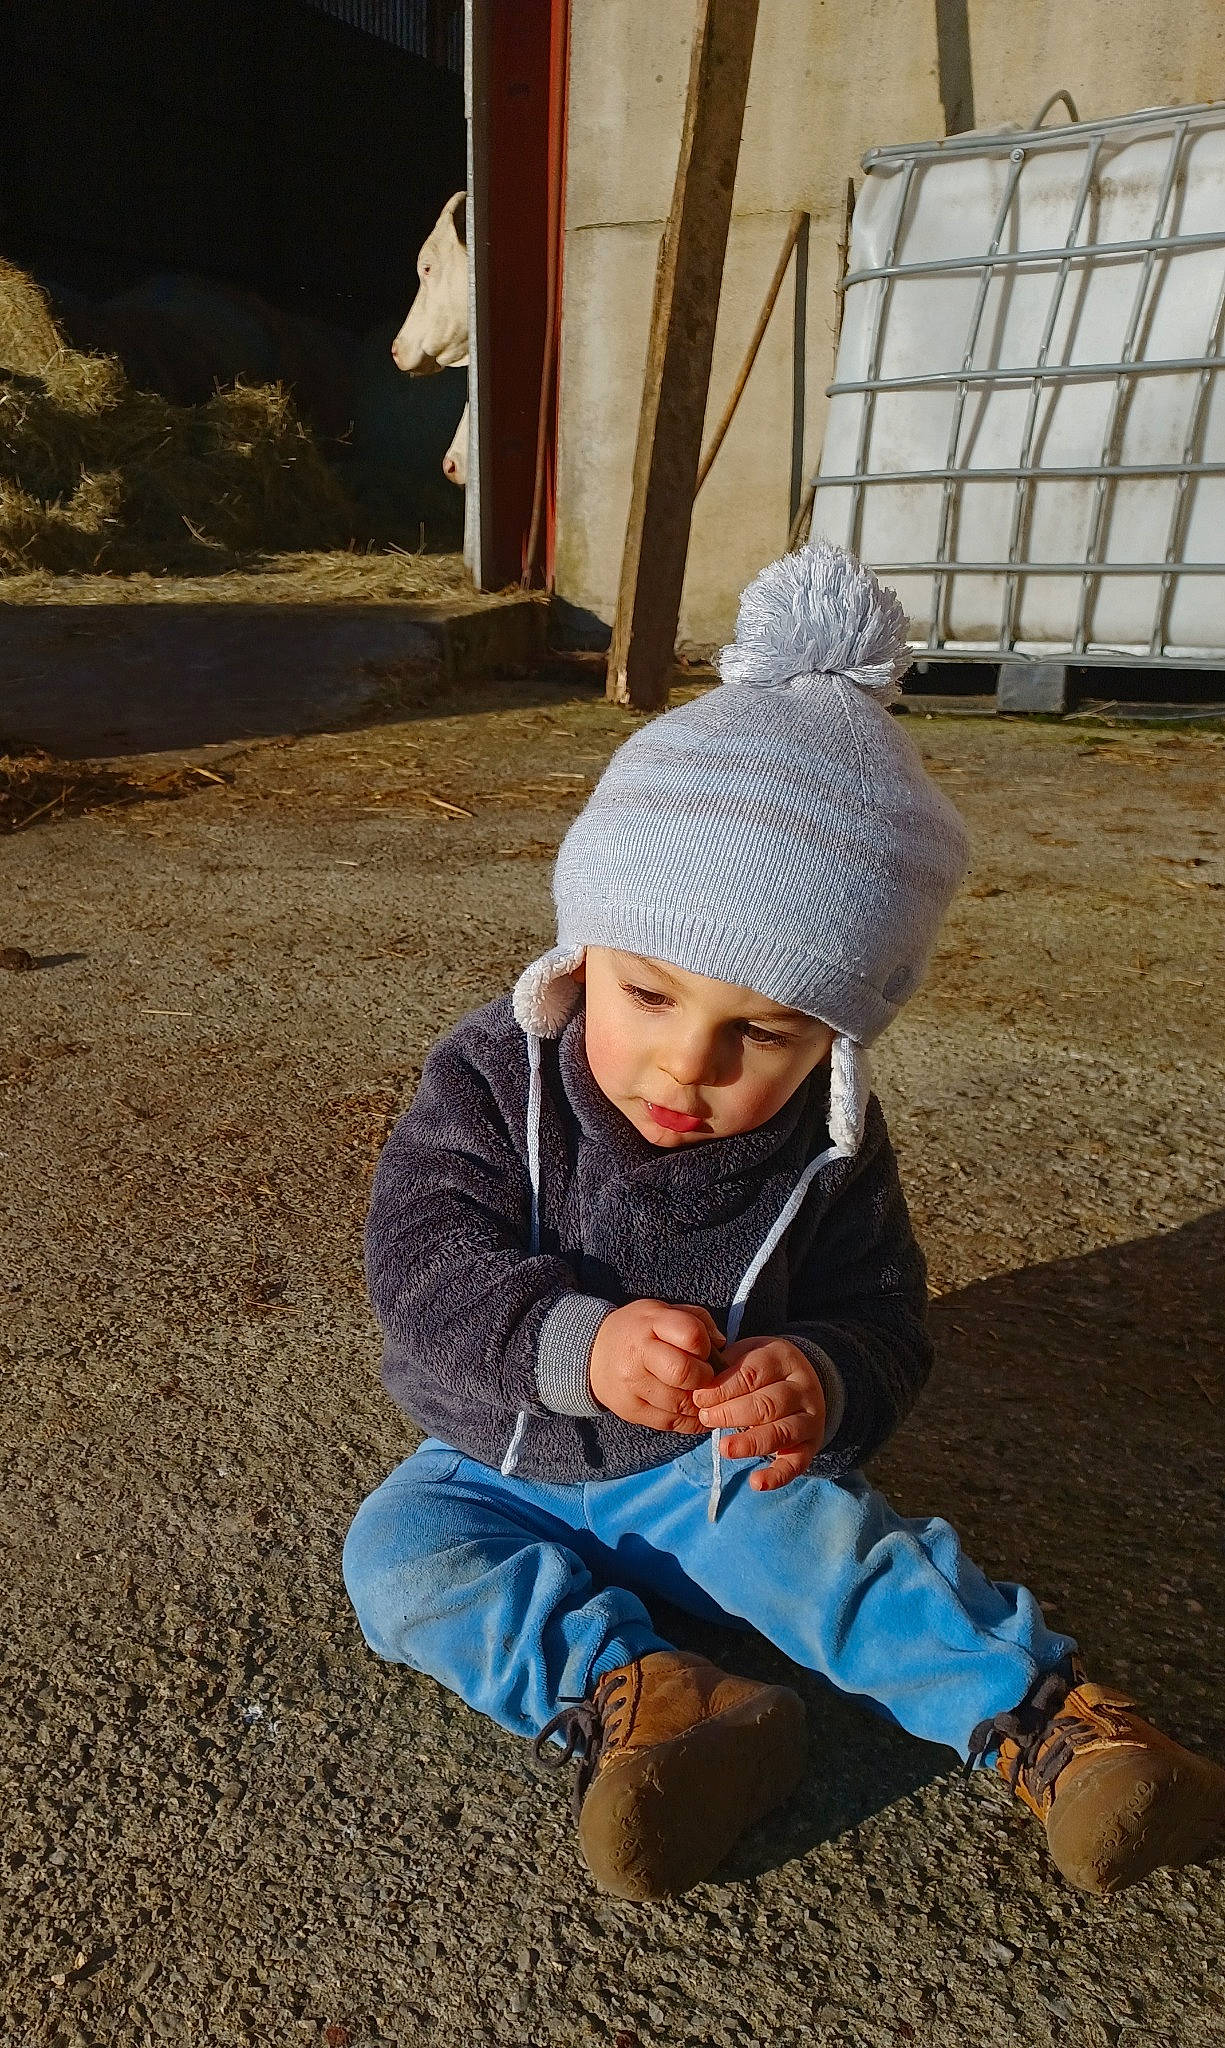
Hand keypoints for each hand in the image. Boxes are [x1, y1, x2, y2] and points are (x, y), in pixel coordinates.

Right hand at [589, 1300, 723, 1433]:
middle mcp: (638, 1354)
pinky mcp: (631, 1411)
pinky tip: (694, 1412)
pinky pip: (670, 1423)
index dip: (705, 1346)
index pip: (691, 1335)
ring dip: (699, 1403)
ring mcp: (632, 1386)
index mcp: (650, 1323)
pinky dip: (690, 1421)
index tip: (703, 1351)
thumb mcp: (662, 1312)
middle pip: (684, 1373)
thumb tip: (721, 1344)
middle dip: (704, 1377)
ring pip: (680, 1403)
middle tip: (704, 1377)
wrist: (592, 1353)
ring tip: (701, 1395)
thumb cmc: (639, 1330)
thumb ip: (696, 1320)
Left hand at [691, 1336, 825, 1489]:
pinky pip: (796, 1463)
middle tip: (706, 1418)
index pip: (752, 1373)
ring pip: (781, 1432)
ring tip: (724, 1448)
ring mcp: (809, 1419)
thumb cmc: (761, 1369)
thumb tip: (696, 1384)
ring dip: (750, 1443)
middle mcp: (801, 1389)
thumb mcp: (746, 1355)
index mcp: (783, 1359)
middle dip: (732, 1413)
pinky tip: (755, 1482)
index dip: (723, 1388)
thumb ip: (723, 1366)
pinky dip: (777, 1476)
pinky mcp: (809, 1446)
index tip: (699, 1399)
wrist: (801, 1383)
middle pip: (767, 1404)